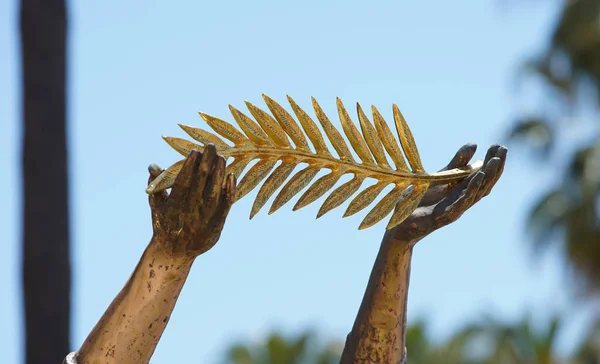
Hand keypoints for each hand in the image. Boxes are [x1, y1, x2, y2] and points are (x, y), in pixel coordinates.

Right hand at [147, 144, 235, 256]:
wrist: (174, 252)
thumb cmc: (164, 223)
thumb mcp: (156, 205)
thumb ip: (156, 185)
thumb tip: (153, 165)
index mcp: (174, 205)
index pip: (183, 181)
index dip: (189, 166)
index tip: (195, 151)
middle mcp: (190, 211)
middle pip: (201, 183)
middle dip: (207, 163)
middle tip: (212, 147)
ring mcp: (205, 218)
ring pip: (215, 192)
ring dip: (219, 173)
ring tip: (222, 157)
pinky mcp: (217, 224)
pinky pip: (226, 205)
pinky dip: (230, 190)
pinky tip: (232, 176)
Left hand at [387, 143, 506, 242]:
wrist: (402, 222)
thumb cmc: (421, 200)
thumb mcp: (440, 177)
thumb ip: (456, 164)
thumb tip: (474, 144)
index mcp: (462, 191)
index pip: (483, 176)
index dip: (493, 162)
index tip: (500, 145)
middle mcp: (462, 201)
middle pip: (484, 184)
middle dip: (495, 167)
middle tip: (503, 149)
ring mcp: (455, 210)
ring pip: (476, 194)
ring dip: (486, 177)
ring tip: (494, 161)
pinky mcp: (444, 217)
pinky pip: (461, 204)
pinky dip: (471, 191)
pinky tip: (478, 178)